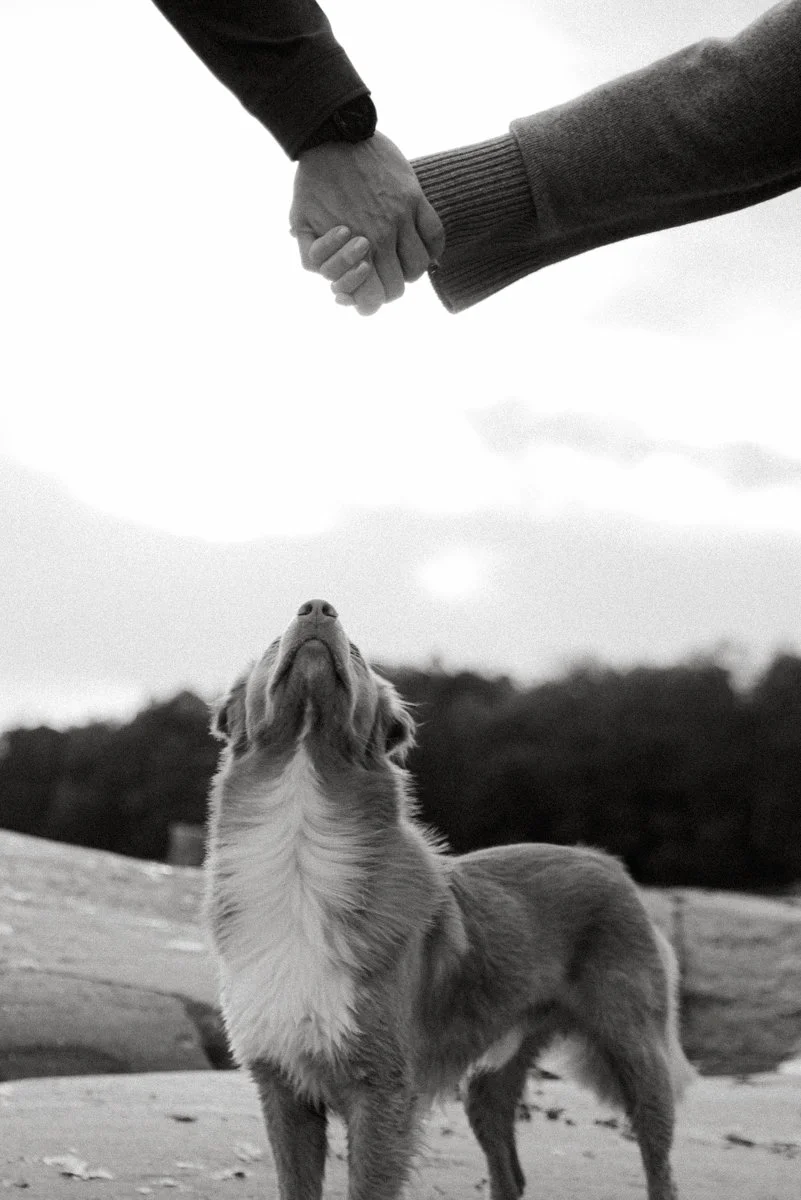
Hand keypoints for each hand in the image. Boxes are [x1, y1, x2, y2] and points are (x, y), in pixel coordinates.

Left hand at [291, 132, 443, 315]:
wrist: (331, 136)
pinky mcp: (414, 196)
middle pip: (399, 287)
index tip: (367, 291)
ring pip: (420, 266)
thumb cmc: (313, 183)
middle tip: (382, 275)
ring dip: (410, 270)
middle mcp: (382, 236)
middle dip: (389, 287)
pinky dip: (433, 248)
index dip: (370, 303)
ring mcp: (402, 216)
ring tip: (399, 259)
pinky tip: (420, 245)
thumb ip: (313, 258)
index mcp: (354, 248)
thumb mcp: (300, 224)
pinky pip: (435, 234)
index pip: (375, 298)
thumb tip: (332, 285)